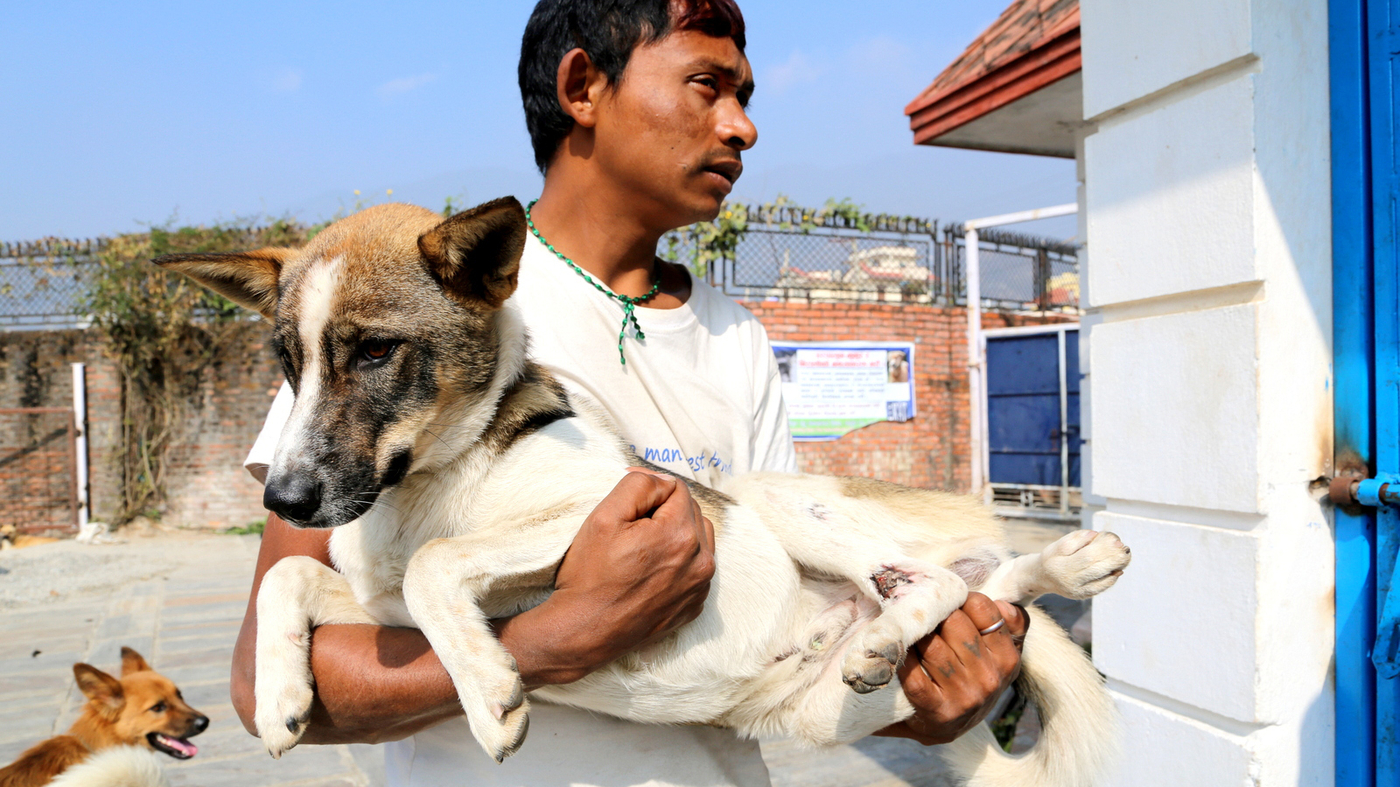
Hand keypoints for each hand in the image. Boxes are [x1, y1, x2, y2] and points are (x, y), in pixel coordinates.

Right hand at [548, 468, 715, 671]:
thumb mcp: (604, 516)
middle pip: (691, 512)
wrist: (584, 631)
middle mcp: (700, 561)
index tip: (626, 507)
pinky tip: (651, 571)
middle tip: (630, 530)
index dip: (649, 491)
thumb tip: (662, 479)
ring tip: (643, 548)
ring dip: (677, 535)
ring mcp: (700, 587)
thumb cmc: (590, 575)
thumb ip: (639, 485)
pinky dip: (680, 563)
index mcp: (681, 535)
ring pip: (699, 540)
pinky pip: (695, 570)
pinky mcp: (694, 606)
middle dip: (664, 512)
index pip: (676, 489)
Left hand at [880, 593, 1027, 744]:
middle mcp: (991, 679)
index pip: (983, 608)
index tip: (947, 605)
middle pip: (953, 622)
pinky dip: (903, 660)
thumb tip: (1003, 605)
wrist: (942, 725)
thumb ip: (1011, 623)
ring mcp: (965, 697)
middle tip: (923, 618)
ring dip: (916, 636)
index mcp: (1008, 659)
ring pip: (932, 645)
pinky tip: (900, 654)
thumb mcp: (999, 652)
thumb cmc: (970, 676)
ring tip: (911, 634)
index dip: (959, 600)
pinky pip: (913, 673)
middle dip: (934, 616)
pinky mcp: (937, 711)